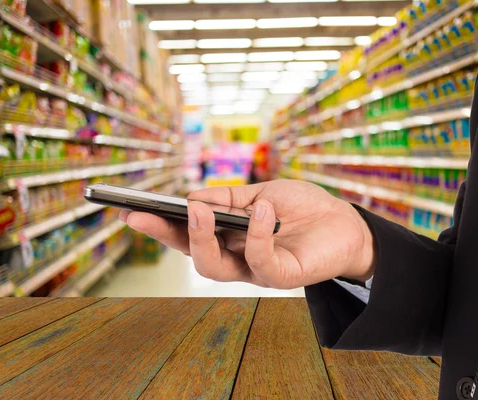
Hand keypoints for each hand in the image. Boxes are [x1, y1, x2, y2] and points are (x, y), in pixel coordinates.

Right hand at [120, 179, 375, 288]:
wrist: (345, 223)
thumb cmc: (302, 207)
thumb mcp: (261, 194)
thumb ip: (228, 198)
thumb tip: (189, 197)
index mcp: (229, 239)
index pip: (189, 236)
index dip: (161, 227)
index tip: (132, 211)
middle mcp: (238, 259)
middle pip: (193, 256)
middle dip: (167, 236)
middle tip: (145, 215)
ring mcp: (258, 271)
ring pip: (215, 268)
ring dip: (202, 237)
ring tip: (199, 210)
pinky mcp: (283, 276)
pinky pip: (260, 261)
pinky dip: (258, 233)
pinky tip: (263, 209)